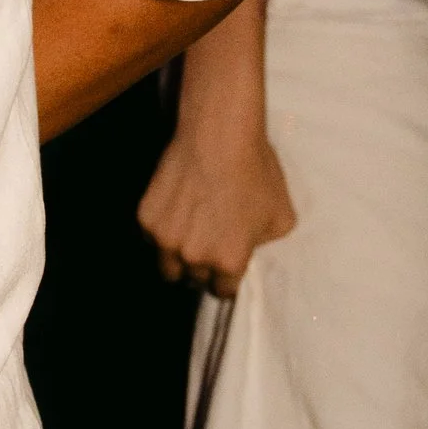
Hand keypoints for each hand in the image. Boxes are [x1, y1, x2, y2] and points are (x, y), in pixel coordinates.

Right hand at [139, 117, 295, 295]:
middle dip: (202, 267)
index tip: (226, 267)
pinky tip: (177, 207)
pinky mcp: (146, 218)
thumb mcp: (281, 217)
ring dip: (177, 256)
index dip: (226, 280)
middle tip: (209, 242)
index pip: (223, 292)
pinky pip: (153, 236)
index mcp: (228, 262)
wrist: (219, 136)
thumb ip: (264, 243)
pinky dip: (163, 228)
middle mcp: (193, 257)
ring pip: (166, 263)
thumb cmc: (256, 173)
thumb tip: (251, 245)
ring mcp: (165, 239)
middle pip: (193, 279)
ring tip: (189, 232)